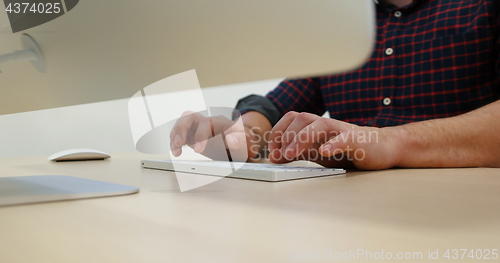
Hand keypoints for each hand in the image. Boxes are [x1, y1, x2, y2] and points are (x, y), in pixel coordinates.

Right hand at [169, 111, 257, 160]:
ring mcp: (197, 128)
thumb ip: (239, 140)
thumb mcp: (244, 142)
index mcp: (219, 121)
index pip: (206, 123)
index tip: (198, 150)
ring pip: (181, 124)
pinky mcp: (192, 135)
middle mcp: (206, 122)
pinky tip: (176, 151)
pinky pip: (180, 134)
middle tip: (179, 143)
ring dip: (175, 137)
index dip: (200, 135)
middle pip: (189, 117)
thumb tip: (230, 140)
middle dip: (181, 129)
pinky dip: (175, 142)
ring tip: (176, 152)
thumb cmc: (241, 141)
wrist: (238, 142)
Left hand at [267, 112, 401, 169]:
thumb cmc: (349, 149)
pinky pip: (344, 139)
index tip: (272, 151)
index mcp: (316, 125)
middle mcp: (327, 124)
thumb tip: (276, 156)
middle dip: (286, 135)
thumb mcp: (319, 152)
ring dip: (302, 138)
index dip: (278, 132)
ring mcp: (342, 130)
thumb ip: (299, 152)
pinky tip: (323, 152)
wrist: (383, 148)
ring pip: (319, 124)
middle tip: (280, 155)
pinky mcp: (357, 140)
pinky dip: (332, 144)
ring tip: (291, 154)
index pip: (291, 118)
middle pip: (301, 118)